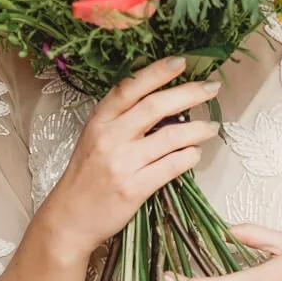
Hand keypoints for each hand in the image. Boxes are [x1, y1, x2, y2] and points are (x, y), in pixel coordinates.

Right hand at [42, 57, 220, 256]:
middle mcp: (109, 137)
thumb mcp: (94, 139)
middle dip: (189, 93)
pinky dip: (189, 156)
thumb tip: (164, 102)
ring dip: (197, 129)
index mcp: (99, 121)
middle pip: (155, 107)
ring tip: (212, 127)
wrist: (69, 218)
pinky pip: (171, 166)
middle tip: (211, 88)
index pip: (129, 88)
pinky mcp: (134, 188)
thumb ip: (121, 120)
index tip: (181, 62)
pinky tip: (195, 153)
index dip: (156, 72)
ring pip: (170, 137)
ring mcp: (122, 163)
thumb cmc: (86, 177)